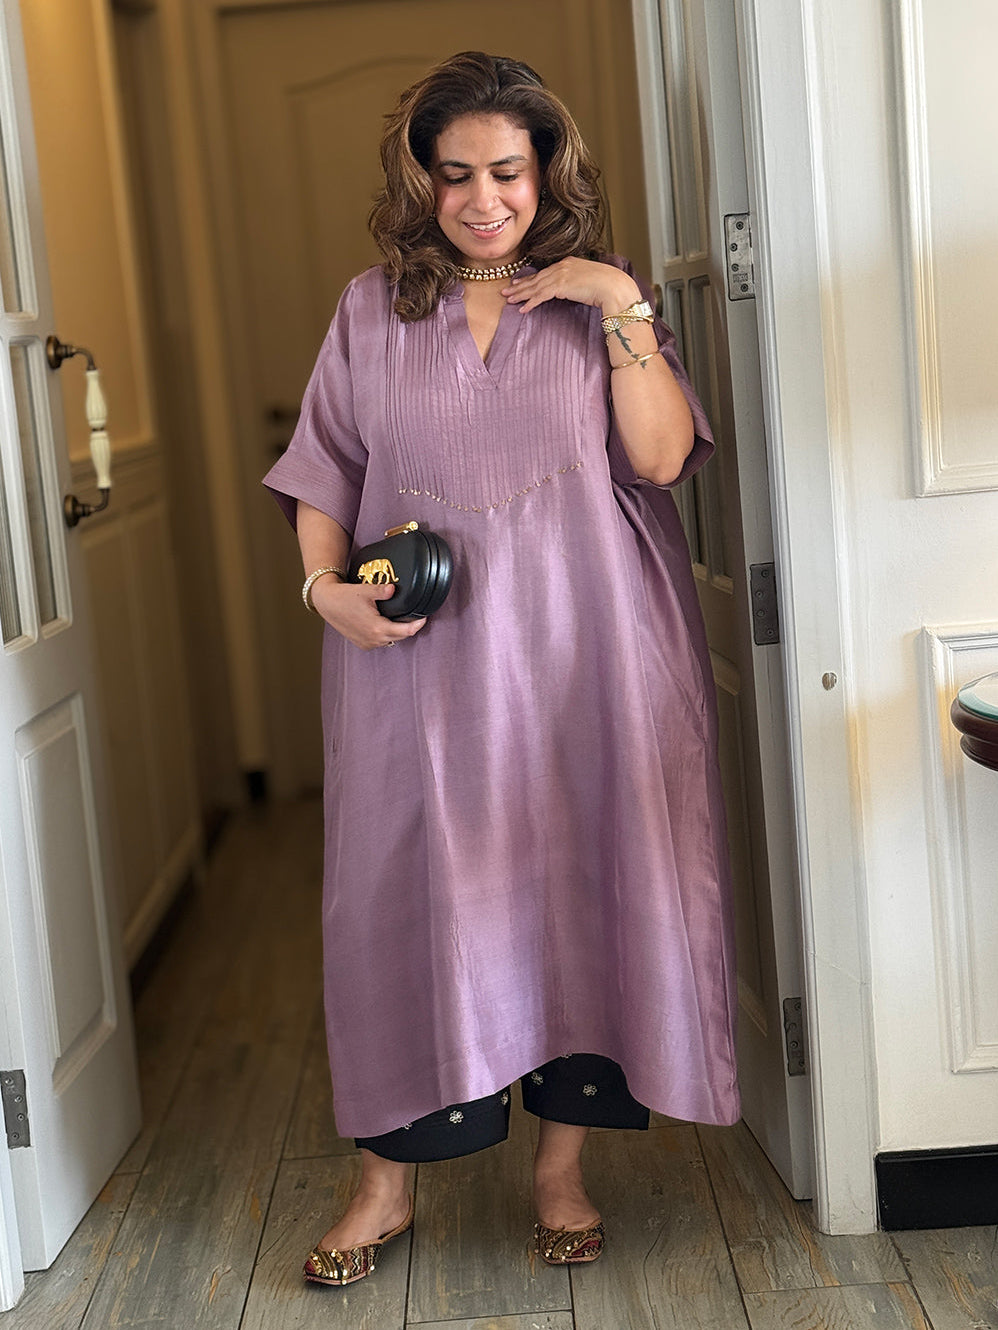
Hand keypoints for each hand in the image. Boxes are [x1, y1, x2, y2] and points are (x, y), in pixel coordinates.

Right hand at [310, 577, 425, 650]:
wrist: (326, 603)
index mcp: (377, 628)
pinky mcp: (362, 644)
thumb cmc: (344, 596)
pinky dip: (385, 634)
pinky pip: (380, 641)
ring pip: (390, 640)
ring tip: (401, 619)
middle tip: (415, 616)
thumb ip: (383, 590)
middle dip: (409, 627)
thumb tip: (394, 589)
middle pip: (400, 636)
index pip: (406, 631)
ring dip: (397, 631)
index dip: (418, 624)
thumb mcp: (366, 591)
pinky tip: (386, 624)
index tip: (424, 617)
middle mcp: (374, 640)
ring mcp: (367, 643)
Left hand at [502, 257, 639, 314]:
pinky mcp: (560, 286)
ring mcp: (560, 275)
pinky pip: (540, 296)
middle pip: (537, 278)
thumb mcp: (590, 280)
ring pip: (535, 286)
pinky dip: (530, 302)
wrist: (614, 286)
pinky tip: (522, 309)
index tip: (519, 281)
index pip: (545, 272)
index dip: (531, 278)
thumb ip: (578, 282)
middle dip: (520, 285)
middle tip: (507, 290)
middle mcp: (562, 266)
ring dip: (521, 294)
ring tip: (508, 300)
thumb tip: (574, 290)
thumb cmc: (608, 285)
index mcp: (569, 262)